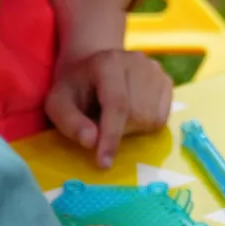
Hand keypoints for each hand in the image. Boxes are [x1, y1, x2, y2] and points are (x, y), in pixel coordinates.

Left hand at [45, 49, 173, 168]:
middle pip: (136, 114)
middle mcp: (136, 62)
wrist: (93, 66)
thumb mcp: (58, 103)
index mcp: (107, 63)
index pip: (116, 105)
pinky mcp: (166, 80)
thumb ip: (70, 122)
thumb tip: (91, 142)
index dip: (111, 137)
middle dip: (118, 131)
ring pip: (152, 118)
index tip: (104, 163)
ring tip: (115, 116)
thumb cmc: (75, 88)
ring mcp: (155, 70)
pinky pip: (162, 117)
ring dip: (132, 129)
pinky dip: (146, 124)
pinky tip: (131, 113)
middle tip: (101, 124)